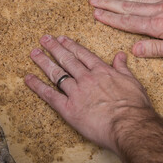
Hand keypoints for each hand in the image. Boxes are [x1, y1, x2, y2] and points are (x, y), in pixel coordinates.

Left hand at [25, 35, 153, 153]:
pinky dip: (37, 86)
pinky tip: (28, 78)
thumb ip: (122, 68)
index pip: (83, 54)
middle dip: (54, 48)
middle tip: (44, 39)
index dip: (71, 45)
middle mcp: (87, 78)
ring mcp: (76, 92)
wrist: (129, 124)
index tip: (62, 38)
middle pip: (67, 60)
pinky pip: (49, 95)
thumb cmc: (134, 105)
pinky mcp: (69, 108)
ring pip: (57, 73)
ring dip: (44, 62)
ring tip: (34, 52)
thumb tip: (120, 55)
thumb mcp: (132, 82)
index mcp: (102, 71)